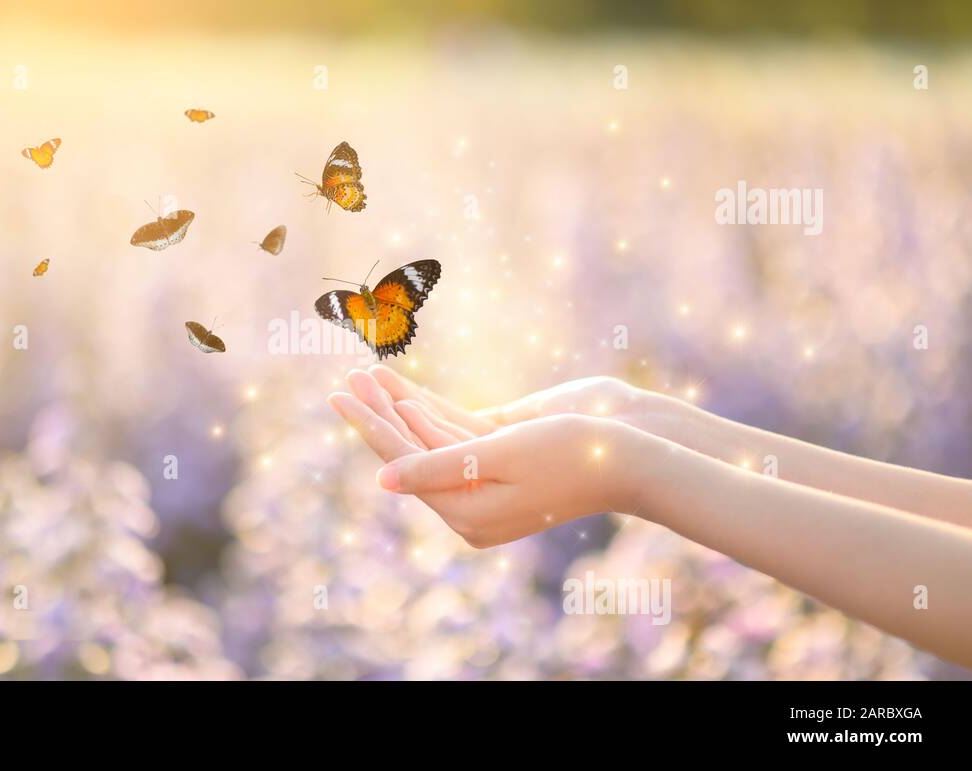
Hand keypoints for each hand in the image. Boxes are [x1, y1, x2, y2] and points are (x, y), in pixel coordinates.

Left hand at [327, 369, 651, 547]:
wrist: (634, 453)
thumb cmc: (570, 456)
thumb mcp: (498, 460)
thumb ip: (438, 467)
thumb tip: (382, 479)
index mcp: (467, 514)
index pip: (403, 464)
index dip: (370, 426)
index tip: (340, 398)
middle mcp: (471, 501)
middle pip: (409, 450)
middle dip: (375, 413)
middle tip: (341, 382)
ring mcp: (485, 476)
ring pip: (427, 437)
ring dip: (395, 405)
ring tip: (361, 377)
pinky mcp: (501, 452)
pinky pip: (452, 430)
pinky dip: (426, 407)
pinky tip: (402, 389)